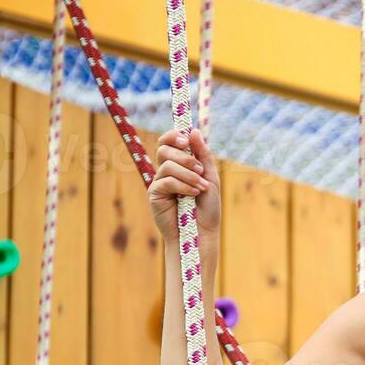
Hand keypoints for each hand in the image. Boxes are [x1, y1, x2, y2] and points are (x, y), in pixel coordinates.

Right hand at [148, 127, 220, 243]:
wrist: (203, 233)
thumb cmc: (207, 208)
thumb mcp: (210, 178)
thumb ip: (202, 156)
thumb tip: (193, 130)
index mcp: (179, 165)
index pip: (168, 142)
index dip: (174, 136)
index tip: (186, 139)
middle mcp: (166, 172)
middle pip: (164, 149)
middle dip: (184, 156)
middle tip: (199, 169)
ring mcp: (159, 183)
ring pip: (167, 165)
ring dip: (188, 174)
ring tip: (201, 187)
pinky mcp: (155, 195)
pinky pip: (166, 181)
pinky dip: (183, 185)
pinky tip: (194, 194)